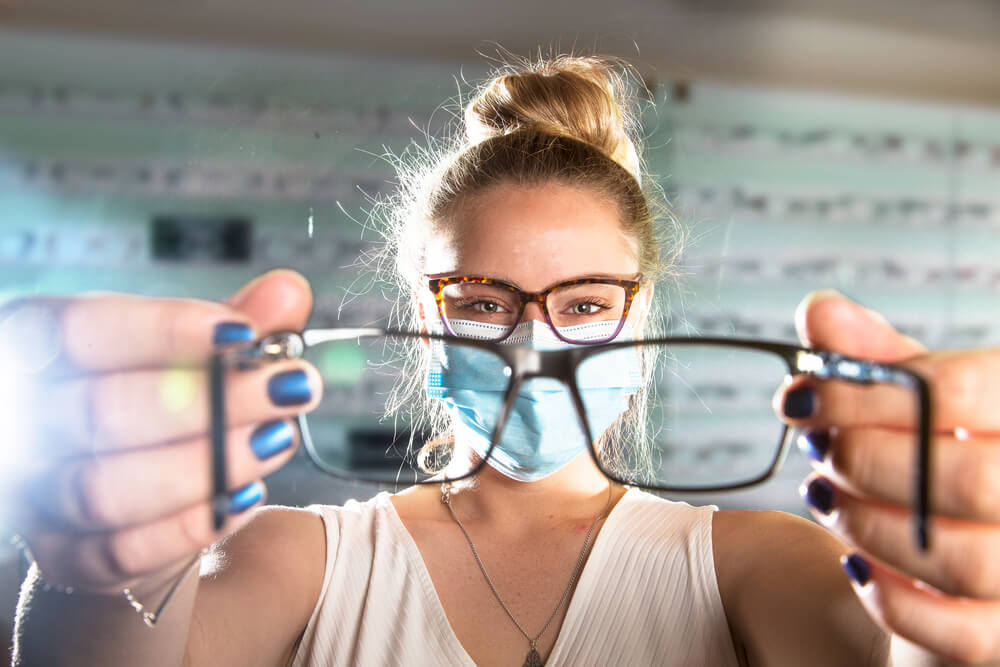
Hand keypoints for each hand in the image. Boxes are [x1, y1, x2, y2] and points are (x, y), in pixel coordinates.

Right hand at [1, 270, 322, 595]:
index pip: (83, 329)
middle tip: (290, 386)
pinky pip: (124, 550)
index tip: (244, 333)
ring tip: (277, 438)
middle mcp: (24, 419)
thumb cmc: (158, 404)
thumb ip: (238, 321)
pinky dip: (192, 523)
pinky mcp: (66, 556)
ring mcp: (36, 493)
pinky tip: (248, 494)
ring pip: (107, 488)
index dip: (164, 330)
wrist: (134, 500)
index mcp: (38, 345)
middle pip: (102, 409)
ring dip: (208, 464)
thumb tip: (288, 292)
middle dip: (210, 400)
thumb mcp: (193, 353)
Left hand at [776, 290, 999, 664]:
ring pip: (961, 559)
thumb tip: (820, 312)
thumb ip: (875, 357)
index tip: (801, 396)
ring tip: (826, 495)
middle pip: (968, 478)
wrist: (962, 551)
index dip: (865, 392)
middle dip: (866, 460)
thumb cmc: (942, 460)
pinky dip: (888, 594)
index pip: (960, 391)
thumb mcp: (919, 400)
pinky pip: (955, 633)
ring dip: (867, 523)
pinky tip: (855, 561)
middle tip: (818, 449)